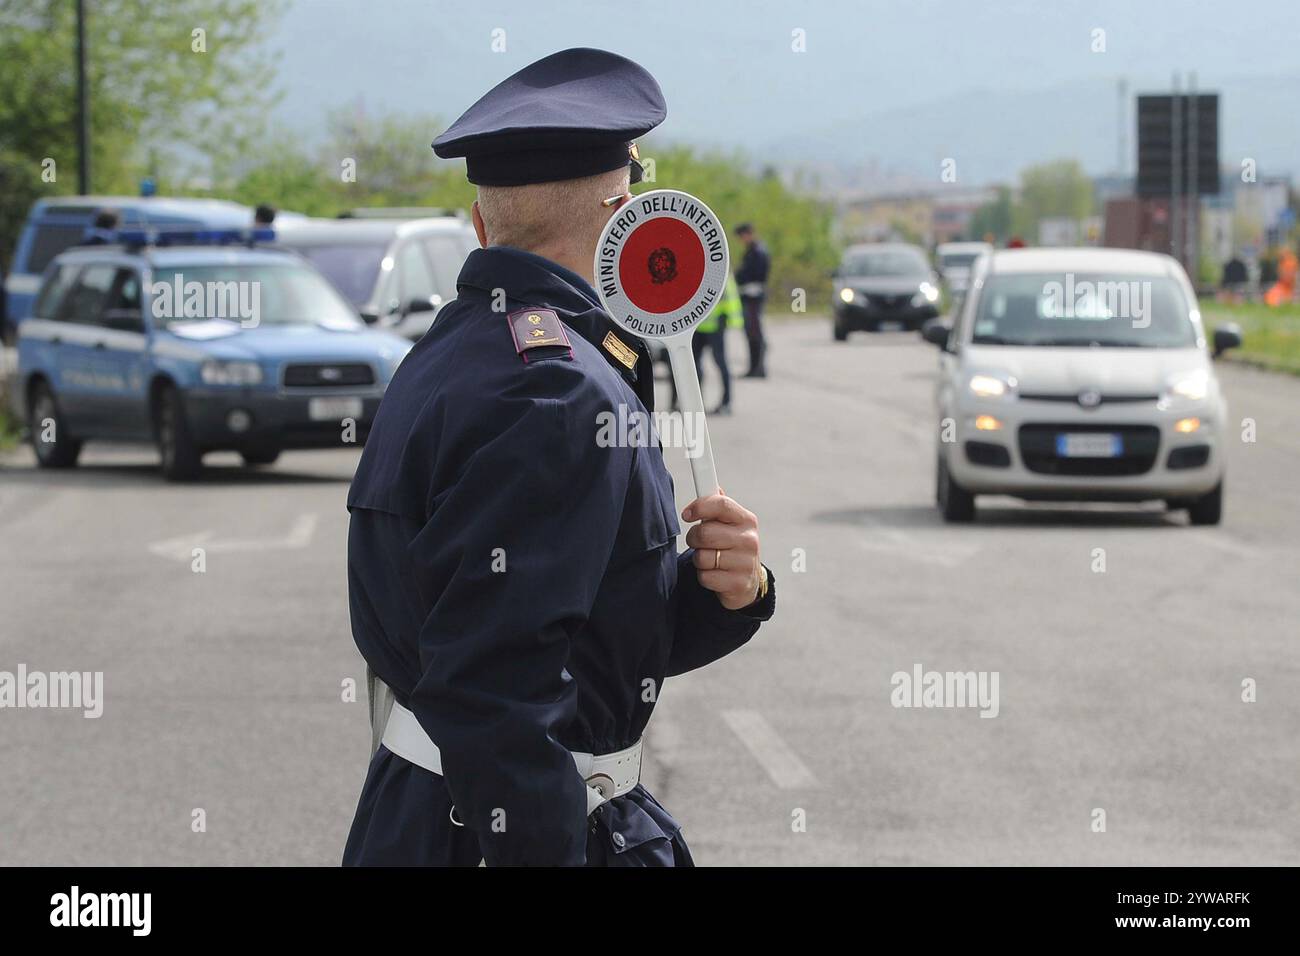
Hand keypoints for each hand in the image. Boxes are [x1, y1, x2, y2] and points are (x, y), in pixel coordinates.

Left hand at [682, 491, 761, 609]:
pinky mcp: (738, 583)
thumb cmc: (732, 546)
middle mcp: (749, 540)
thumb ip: (717, 505)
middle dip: (694, 538)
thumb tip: (708, 483)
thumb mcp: (730, 524)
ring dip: (699, 559)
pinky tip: (715, 574)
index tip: (687, 514)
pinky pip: (705, 577)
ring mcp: (745, 563)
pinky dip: (704, 576)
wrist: (747, 580)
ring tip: (710, 558)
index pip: (721, 504)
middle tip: (697, 541)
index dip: (699, 507)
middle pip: (705, 533)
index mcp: (746, 520)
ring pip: (702, 557)